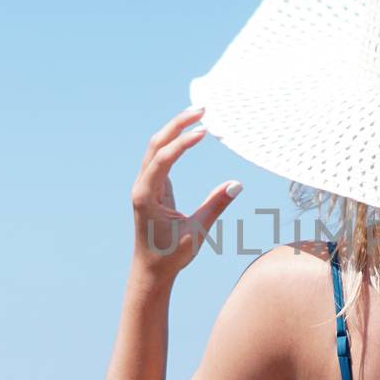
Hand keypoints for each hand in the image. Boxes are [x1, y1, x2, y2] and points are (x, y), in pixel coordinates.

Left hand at [130, 106, 241, 279]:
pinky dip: (175, 142)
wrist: (151, 270)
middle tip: (202, 109)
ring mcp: (145, 185)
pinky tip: (190, 132)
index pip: (163, 159)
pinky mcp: (153, 187)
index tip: (205, 131)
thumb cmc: (171, 255)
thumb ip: (215, 205)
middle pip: (156, 145)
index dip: (183, 143)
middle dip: (178, 124)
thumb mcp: (197, 231)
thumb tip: (237, 184)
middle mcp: (142, 186)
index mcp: (146, 196)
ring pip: (156, 148)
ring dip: (175, 129)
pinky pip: (161, 157)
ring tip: (198, 114)